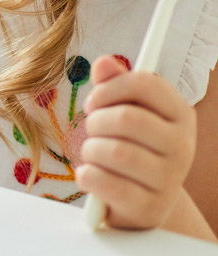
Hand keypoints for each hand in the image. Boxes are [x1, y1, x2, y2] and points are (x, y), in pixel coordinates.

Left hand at [75, 55, 196, 229]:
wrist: (143, 199)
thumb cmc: (130, 143)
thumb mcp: (125, 109)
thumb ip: (113, 83)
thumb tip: (104, 62)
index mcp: (180, 114)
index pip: (145, 83)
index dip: (109, 87)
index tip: (95, 99)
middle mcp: (183, 147)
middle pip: (126, 118)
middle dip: (96, 120)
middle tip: (91, 128)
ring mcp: (170, 180)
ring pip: (114, 151)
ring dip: (90, 149)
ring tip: (92, 152)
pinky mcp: (149, 208)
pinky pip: (106, 182)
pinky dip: (87, 175)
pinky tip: (89, 174)